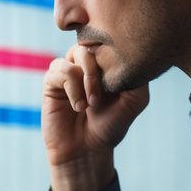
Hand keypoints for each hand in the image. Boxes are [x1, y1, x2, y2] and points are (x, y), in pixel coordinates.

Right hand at [42, 44, 148, 190]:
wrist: (87, 149)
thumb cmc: (111, 125)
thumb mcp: (135, 100)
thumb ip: (138, 76)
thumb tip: (130, 54)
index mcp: (108, 63)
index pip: (112, 41)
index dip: (116, 54)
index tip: (119, 81)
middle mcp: (88, 62)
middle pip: (94, 42)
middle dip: (101, 69)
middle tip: (102, 97)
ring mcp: (69, 70)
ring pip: (76, 53)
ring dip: (87, 79)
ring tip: (91, 104)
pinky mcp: (52, 81)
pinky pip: (60, 69)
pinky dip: (72, 88)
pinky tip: (78, 106)